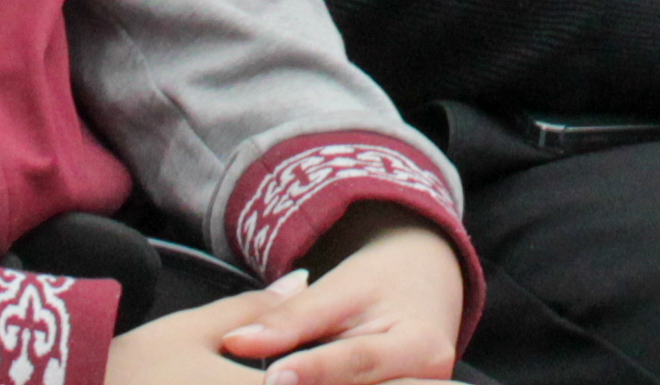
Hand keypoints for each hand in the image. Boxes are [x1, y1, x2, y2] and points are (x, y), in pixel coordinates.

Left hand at [198, 211, 467, 384]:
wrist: (420, 287)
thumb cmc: (379, 284)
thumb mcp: (340, 288)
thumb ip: (291, 317)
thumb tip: (236, 341)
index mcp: (422, 347)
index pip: (358, 361)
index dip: (315, 370)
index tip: (273, 378)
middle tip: (270, 384)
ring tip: (275, 384)